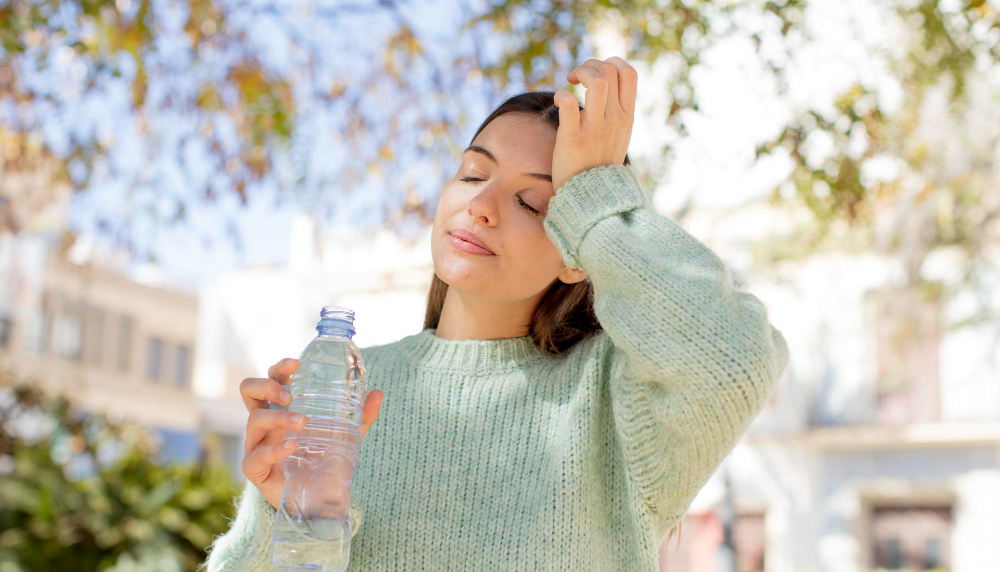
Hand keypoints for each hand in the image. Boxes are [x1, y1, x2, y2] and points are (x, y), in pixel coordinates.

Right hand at [239, 357, 384, 509]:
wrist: (322, 501)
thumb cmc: (326, 462)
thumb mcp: (347, 436)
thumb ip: (360, 415)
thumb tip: (378, 393)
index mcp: (282, 409)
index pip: (272, 380)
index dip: (279, 368)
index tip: (296, 364)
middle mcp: (265, 424)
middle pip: (249, 391)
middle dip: (267, 386)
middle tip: (290, 395)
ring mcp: (257, 445)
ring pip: (254, 420)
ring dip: (279, 417)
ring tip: (303, 422)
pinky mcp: (255, 470)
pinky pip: (256, 457)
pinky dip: (275, 449)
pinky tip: (293, 447)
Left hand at [551, 56, 637, 192]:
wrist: (592, 197)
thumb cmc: (600, 163)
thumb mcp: (619, 135)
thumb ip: (617, 111)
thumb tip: (606, 85)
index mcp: (627, 116)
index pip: (630, 73)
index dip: (611, 63)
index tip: (595, 75)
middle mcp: (615, 119)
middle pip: (610, 71)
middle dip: (590, 65)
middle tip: (576, 77)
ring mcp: (596, 128)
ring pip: (596, 81)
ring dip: (580, 73)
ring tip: (569, 82)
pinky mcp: (574, 137)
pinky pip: (569, 102)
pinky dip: (562, 95)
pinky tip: (559, 102)